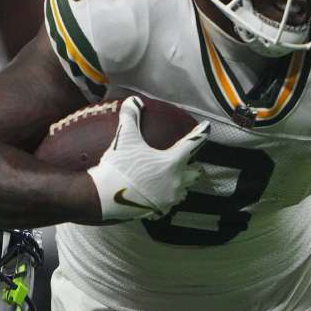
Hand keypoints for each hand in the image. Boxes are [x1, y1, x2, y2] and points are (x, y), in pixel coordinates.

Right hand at [86, 97, 208, 220]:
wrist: (104, 197)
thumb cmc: (118, 166)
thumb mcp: (124, 138)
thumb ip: (131, 116)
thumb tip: (133, 100)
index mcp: (172, 163)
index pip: (192, 144)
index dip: (200, 134)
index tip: (207, 127)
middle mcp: (175, 182)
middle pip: (193, 173)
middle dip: (193, 165)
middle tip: (189, 159)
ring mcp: (168, 199)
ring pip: (183, 191)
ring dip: (182, 183)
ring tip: (177, 178)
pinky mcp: (158, 210)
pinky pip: (169, 205)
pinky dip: (168, 199)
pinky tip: (161, 196)